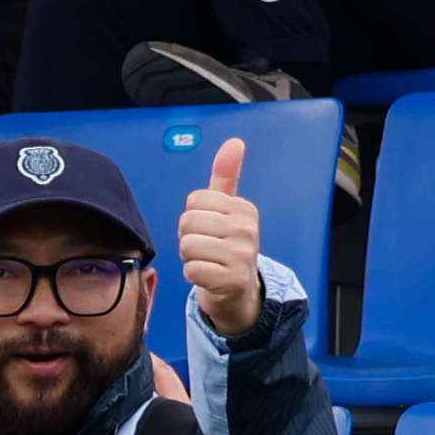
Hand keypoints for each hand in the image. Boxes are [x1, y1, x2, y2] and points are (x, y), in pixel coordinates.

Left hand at [178, 133, 264, 339]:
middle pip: (188, 222)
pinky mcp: (233, 280)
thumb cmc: (226, 247)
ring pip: (187, 246)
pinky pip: (191, 270)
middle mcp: (247, 229)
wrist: (239, 291)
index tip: (209, 229)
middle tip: (206, 248)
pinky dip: (193, 276)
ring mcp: (243, 255)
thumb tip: (233, 142)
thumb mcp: (227, 209)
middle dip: (188, 237)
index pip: (194, 200)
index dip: (193, 217)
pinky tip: (208, 276)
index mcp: (245, 208)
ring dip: (189, 257)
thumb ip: (226, 176)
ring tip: (207, 261)